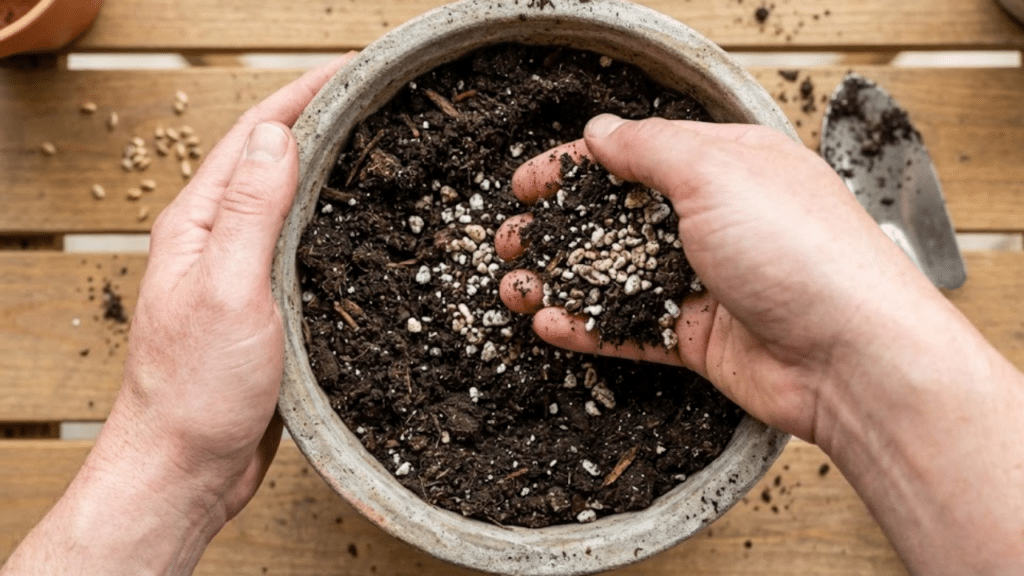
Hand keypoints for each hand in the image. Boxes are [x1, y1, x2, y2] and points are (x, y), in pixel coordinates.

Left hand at [1, 53, 354, 575]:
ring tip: (375, 148)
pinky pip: (299, 248)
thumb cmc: (194, 389)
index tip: (351, 72)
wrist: (187, 466)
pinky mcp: (263, 307)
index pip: (254, 138)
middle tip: (375, 101)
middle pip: (272, 162)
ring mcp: (240, 274)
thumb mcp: (227, 288)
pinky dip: (330, 222)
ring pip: (288, 204)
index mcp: (199, 225)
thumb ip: (249, 211)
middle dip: (320, 122)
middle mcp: (216, 241)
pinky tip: (359, 227)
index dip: (302, 97)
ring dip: (327, 168)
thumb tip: (277, 135)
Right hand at [496, 114, 944, 441]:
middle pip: (618, 219)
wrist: (854, 355)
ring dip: (563, 282)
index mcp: (725, 167)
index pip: (635, 156)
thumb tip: (601, 131)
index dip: (575, 167)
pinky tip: (552, 325)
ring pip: (618, 279)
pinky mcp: (702, 336)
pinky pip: (635, 330)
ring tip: (513, 289)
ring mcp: (707, 281)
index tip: (526, 184)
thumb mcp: (716, 173)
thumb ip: (650, 148)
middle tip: (508, 241)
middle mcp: (715, 221)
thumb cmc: (800, 249)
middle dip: (558, 230)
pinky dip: (592, 328)